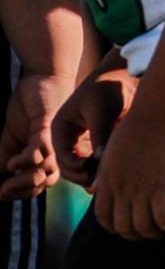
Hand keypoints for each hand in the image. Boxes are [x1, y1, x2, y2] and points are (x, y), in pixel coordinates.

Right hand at [0, 73, 75, 200]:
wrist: (42, 75)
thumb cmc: (30, 105)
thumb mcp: (13, 136)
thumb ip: (8, 157)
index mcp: (47, 154)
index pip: (39, 184)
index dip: (20, 193)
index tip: (1, 194)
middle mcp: (54, 150)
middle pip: (44, 183)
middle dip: (22, 191)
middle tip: (3, 190)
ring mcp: (52, 140)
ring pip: (46, 171)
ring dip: (24, 180)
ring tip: (6, 180)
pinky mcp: (47, 127)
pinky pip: (40, 152)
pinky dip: (25, 161)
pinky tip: (12, 162)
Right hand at [52, 66, 136, 188]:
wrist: (122, 78)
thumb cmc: (108, 89)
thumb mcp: (101, 111)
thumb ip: (99, 134)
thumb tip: (100, 159)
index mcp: (60, 128)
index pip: (62, 156)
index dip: (76, 167)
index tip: (93, 169)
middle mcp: (67, 138)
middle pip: (68, 168)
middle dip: (83, 175)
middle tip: (100, 180)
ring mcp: (80, 143)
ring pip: (80, 169)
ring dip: (91, 176)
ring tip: (105, 179)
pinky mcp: (93, 145)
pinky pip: (92, 164)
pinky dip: (98, 171)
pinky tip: (107, 177)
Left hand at [93, 103, 164, 239]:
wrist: (156, 113)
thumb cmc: (136, 126)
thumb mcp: (111, 152)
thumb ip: (104, 174)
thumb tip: (98, 190)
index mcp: (107, 180)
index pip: (103, 218)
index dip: (114, 228)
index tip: (126, 226)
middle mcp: (121, 189)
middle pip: (123, 227)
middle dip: (134, 235)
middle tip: (147, 231)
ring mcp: (141, 190)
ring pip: (142, 228)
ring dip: (153, 234)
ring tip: (162, 230)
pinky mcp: (161, 187)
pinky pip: (162, 219)